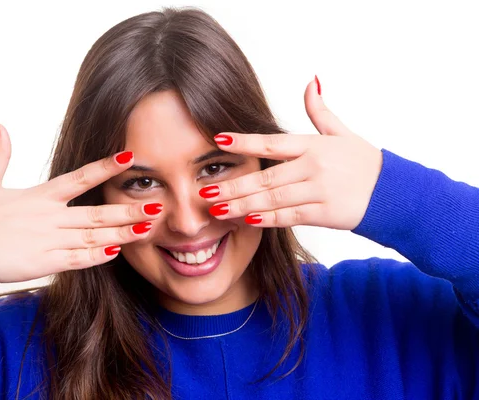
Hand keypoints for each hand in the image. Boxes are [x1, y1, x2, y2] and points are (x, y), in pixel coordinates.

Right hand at [0, 121, 161, 283]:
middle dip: (128, 209)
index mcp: (40, 195)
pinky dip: (98, 256)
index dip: (106, 166)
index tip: (130, 155)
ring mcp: (49, 240)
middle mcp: (50, 216)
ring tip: (148, 228)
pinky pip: (77, 260)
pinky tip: (117, 252)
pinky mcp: (43, 263)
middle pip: (97, 212)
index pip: (80, 176)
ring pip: (94, 236)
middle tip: (157, 205)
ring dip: (122, 233)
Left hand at [200, 78, 382, 230]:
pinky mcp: (324, 213)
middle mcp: (314, 166)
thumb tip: (311, 81)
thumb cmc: (363, 162)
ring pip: (273, 199)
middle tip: (205, 192)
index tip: (219, 140)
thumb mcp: (341, 133)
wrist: (393, 193)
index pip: (272, 142)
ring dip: (242, 205)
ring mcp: (318, 191)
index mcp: (313, 145)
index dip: (244, 141)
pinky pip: (289, 217)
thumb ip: (320, 111)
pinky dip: (267, 219)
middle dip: (233, 185)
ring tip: (217, 210)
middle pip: (266, 176)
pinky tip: (246, 220)